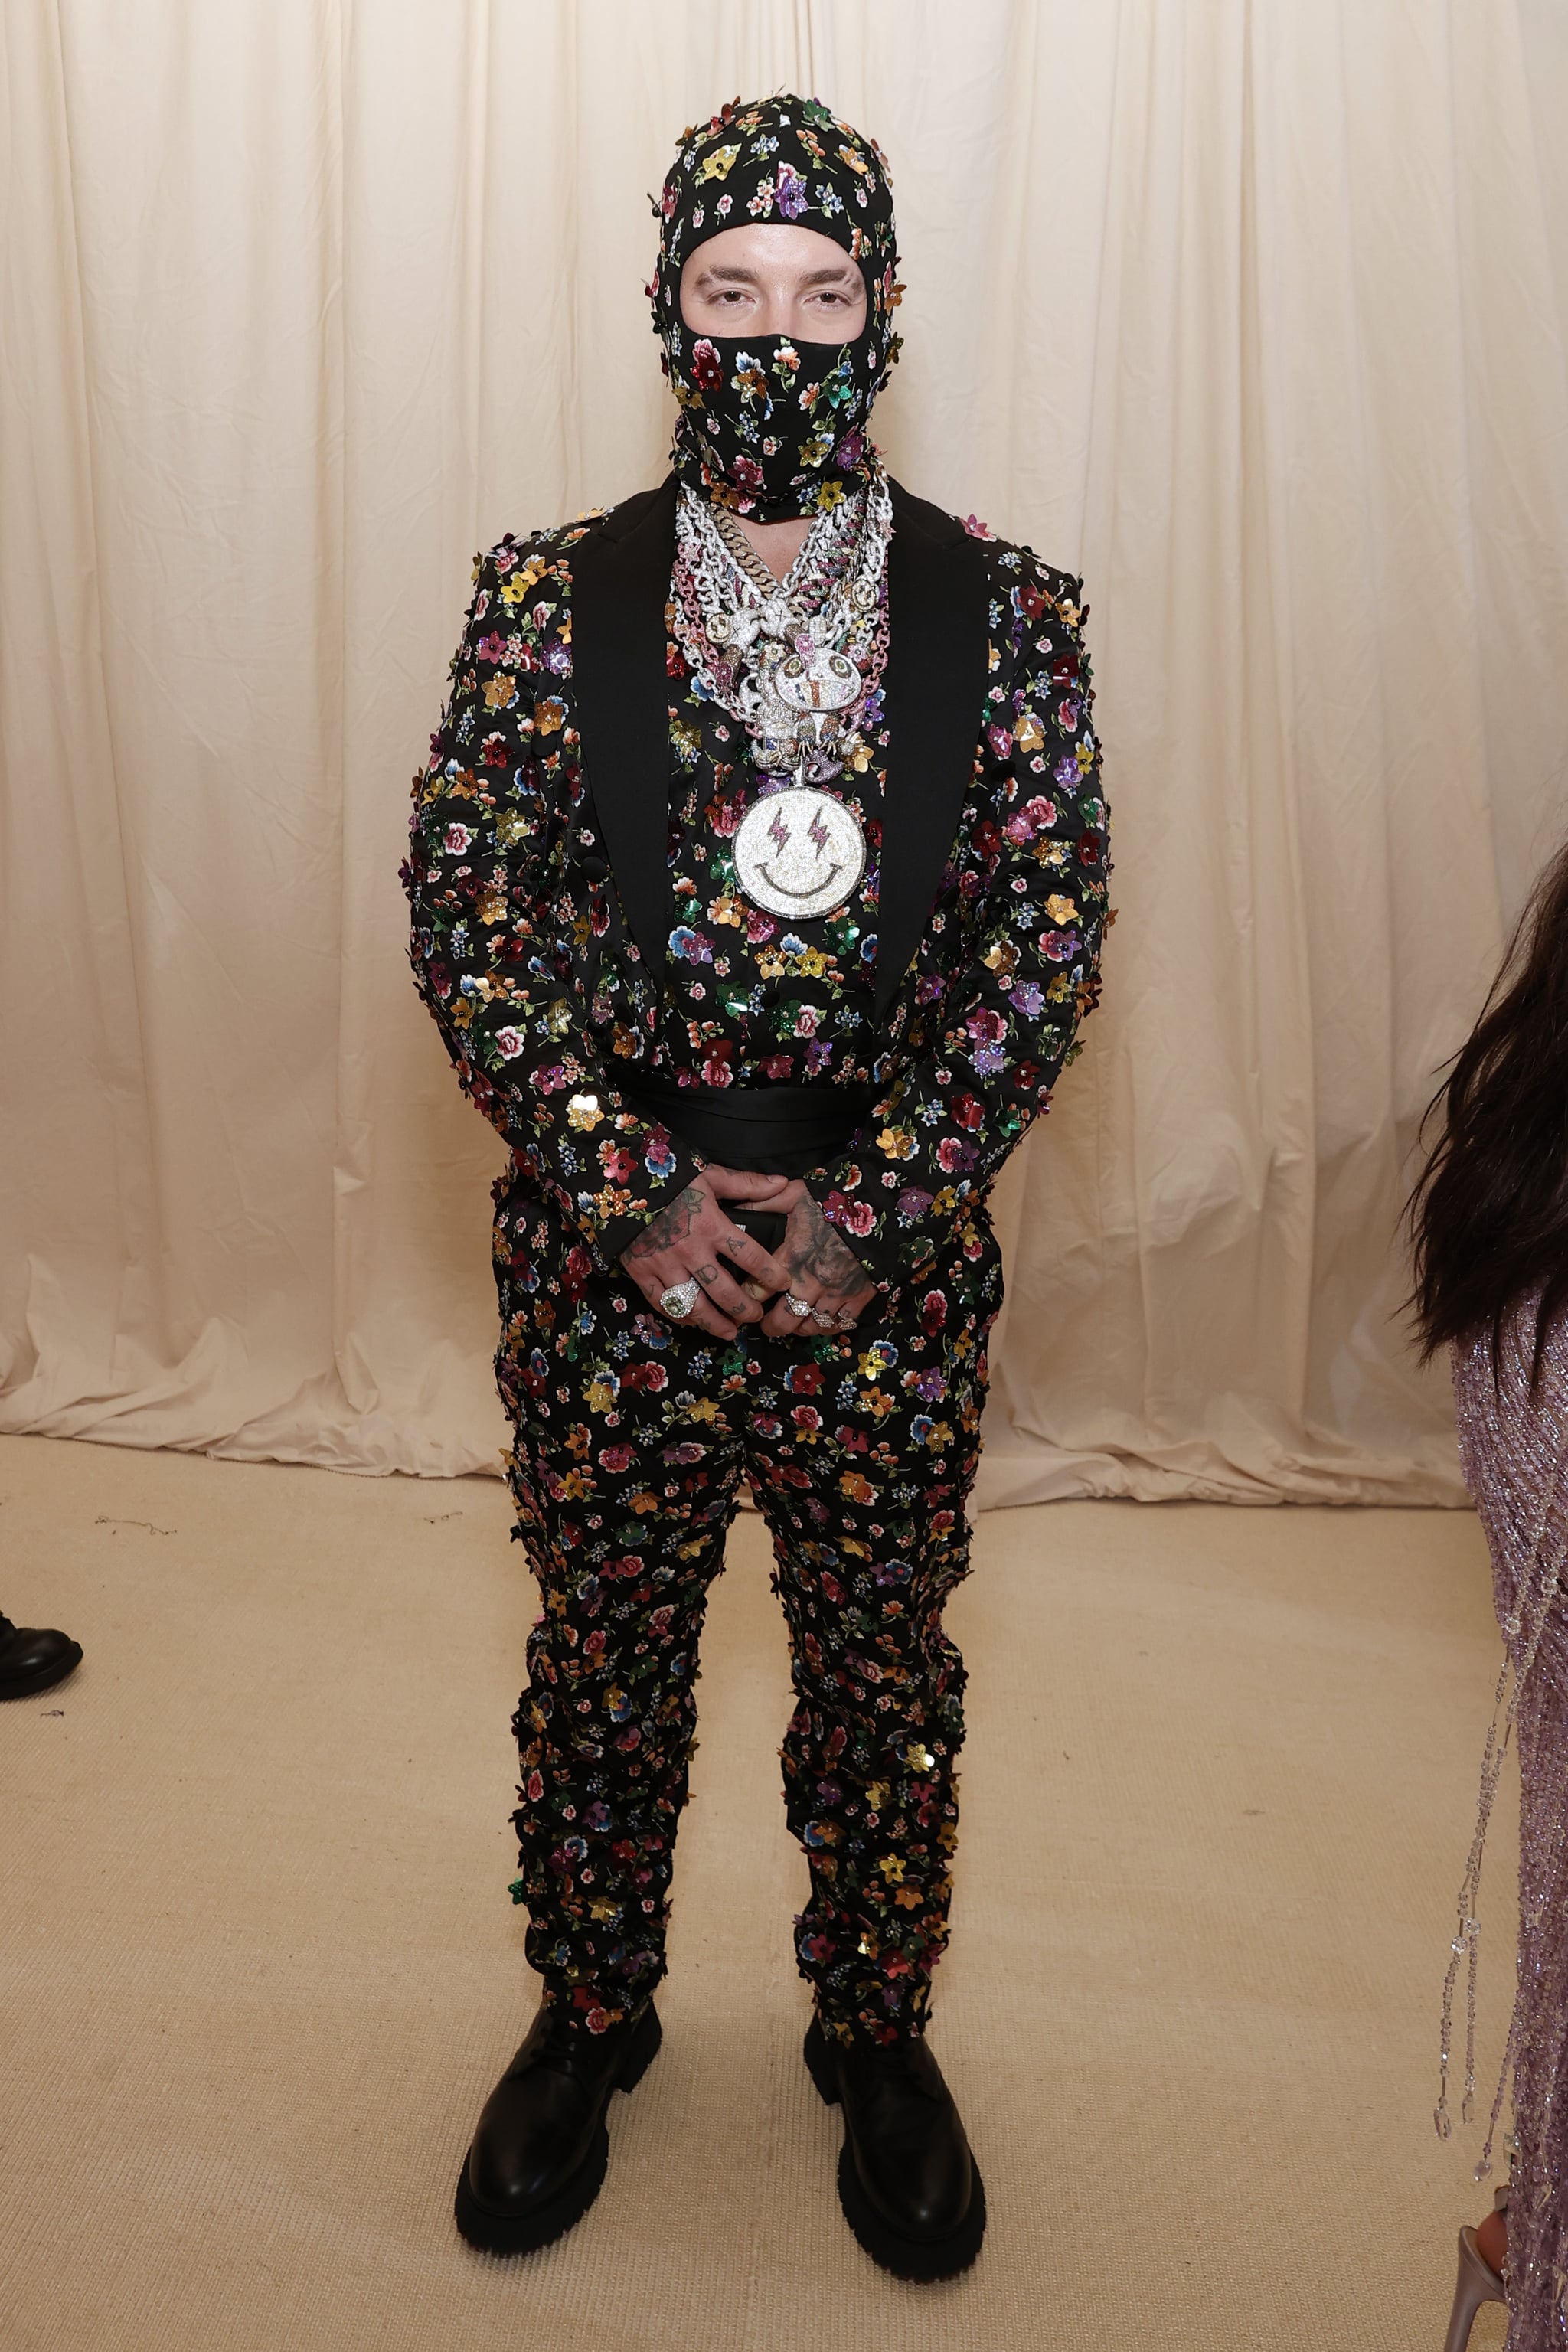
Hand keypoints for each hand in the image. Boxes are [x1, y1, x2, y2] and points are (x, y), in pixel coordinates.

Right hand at [619, 1168, 794, 1338]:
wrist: (620, 1181)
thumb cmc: (670, 1178)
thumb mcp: (711, 1176)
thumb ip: (747, 1184)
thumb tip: (782, 1184)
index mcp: (711, 1226)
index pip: (750, 1257)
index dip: (771, 1275)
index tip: (783, 1284)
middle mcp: (690, 1251)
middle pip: (724, 1292)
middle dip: (745, 1309)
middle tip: (756, 1316)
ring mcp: (664, 1265)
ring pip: (694, 1305)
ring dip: (715, 1323)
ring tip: (730, 1332)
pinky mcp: (642, 1272)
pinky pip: (663, 1303)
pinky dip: (680, 1317)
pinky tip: (694, 1321)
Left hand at [757, 1182, 877, 1340]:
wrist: (879, 1206)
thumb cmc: (835, 1200)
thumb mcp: (794, 1195)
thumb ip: (763, 1203)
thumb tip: (737, 1208)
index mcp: (792, 1257)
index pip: (757, 1290)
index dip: (747, 1297)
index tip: (744, 1298)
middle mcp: (811, 1281)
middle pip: (783, 1320)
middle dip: (770, 1326)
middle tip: (765, 1324)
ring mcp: (836, 1293)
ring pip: (810, 1326)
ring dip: (798, 1329)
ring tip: (792, 1325)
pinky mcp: (858, 1298)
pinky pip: (840, 1325)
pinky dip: (828, 1327)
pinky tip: (821, 1322)